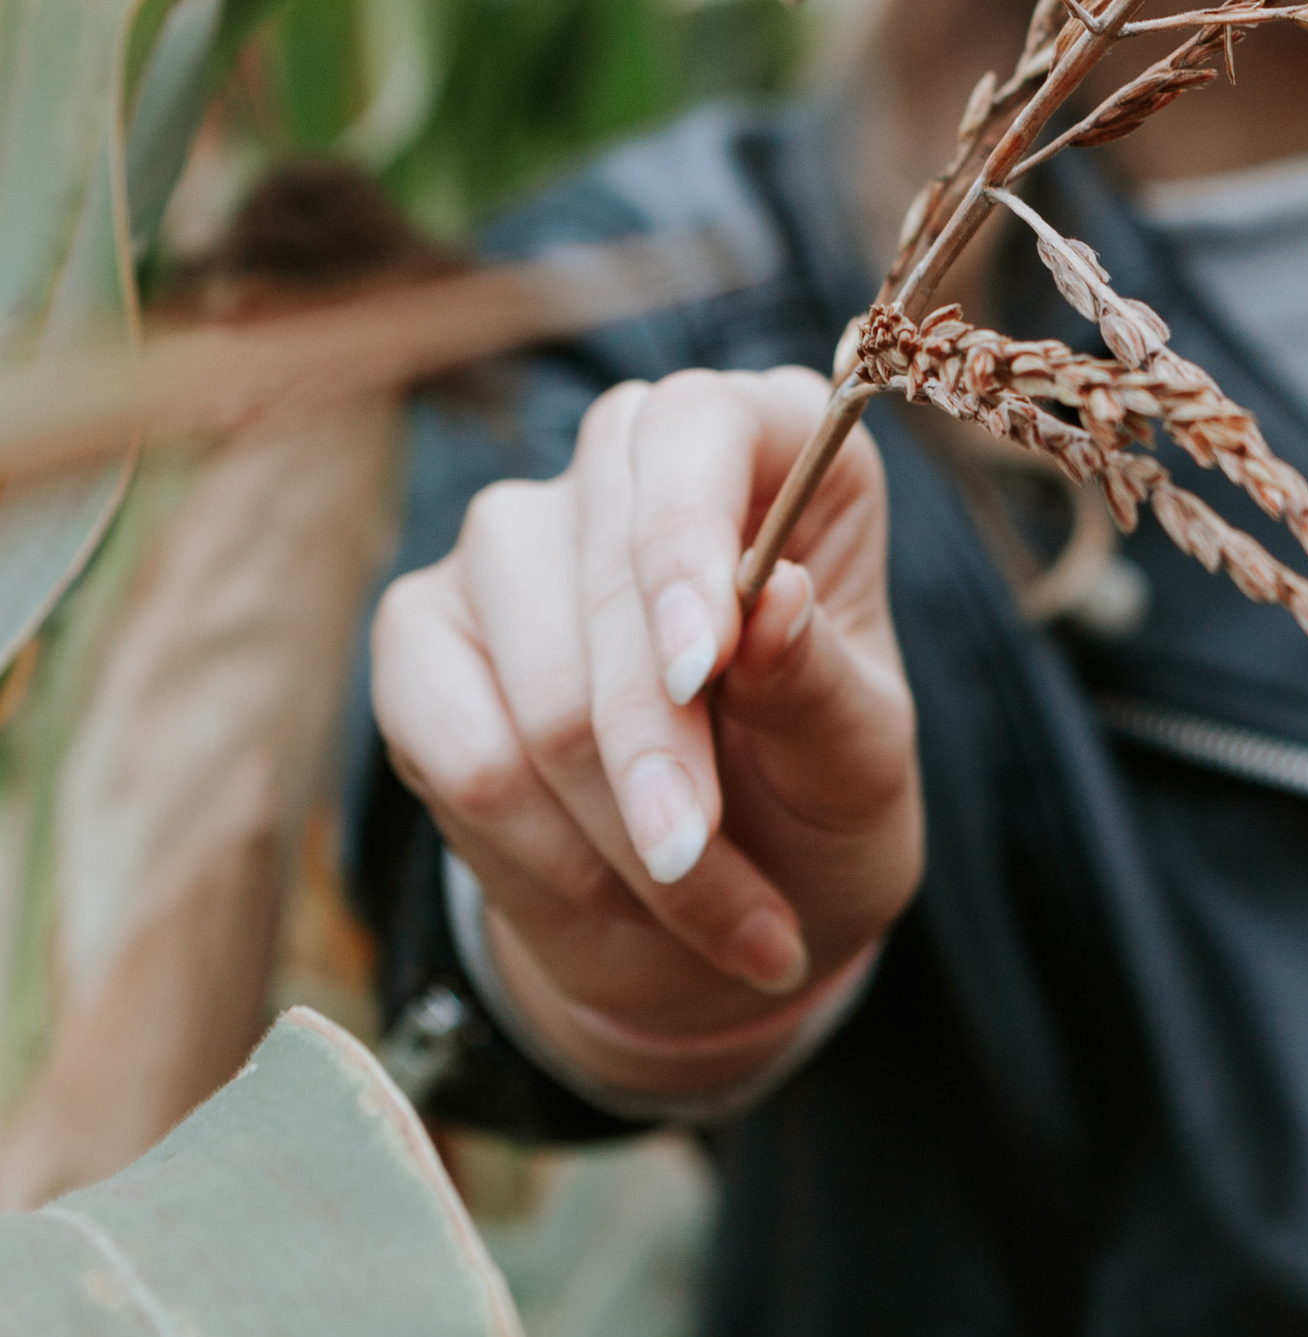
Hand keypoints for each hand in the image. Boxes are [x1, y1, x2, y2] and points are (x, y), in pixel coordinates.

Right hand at [373, 368, 920, 1097]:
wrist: (718, 910)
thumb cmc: (815, 793)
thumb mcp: (859, 756)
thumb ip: (819, 682)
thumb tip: (773, 601)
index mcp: (763, 439)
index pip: (696, 426)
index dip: (686, 544)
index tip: (701, 671)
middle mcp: (626, 458)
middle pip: (608, 579)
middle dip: (661, 755)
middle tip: (711, 875)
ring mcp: (511, 539)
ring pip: (539, 690)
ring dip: (618, 830)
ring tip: (700, 907)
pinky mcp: (420, 631)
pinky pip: (457, 750)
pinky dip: (537, 851)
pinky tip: (605, 887)